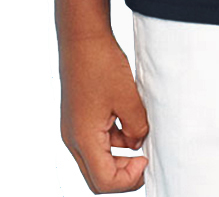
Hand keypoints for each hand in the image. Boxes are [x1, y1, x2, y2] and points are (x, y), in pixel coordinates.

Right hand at [58, 31, 149, 192]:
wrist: (82, 37)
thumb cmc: (101, 63)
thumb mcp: (128, 98)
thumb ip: (136, 127)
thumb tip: (138, 143)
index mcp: (83, 138)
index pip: (104, 181)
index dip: (129, 178)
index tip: (147, 160)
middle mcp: (72, 138)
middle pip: (97, 177)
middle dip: (122, 175)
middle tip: (144, 161)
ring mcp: (72, 128)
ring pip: (95, 160)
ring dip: (117, 157)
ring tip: (139, 136)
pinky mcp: (76, 118)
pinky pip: (94, 142)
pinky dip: (112, 142)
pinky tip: (127, 123)